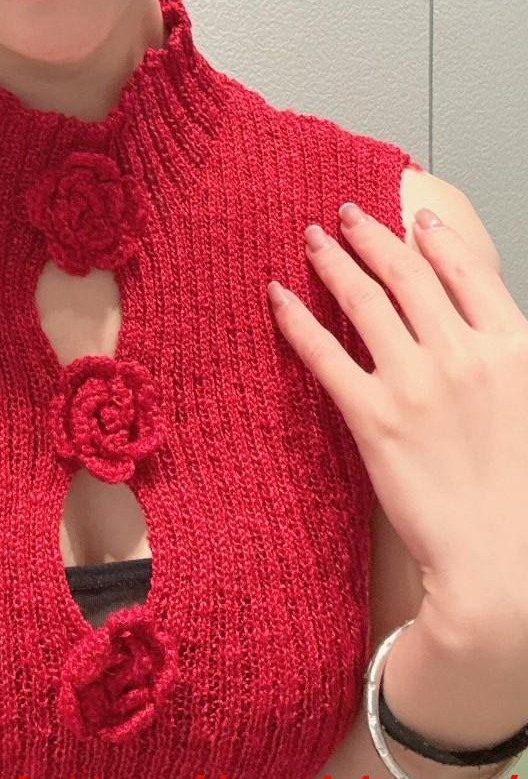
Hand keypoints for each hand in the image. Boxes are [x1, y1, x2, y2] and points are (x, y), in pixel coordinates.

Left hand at [267, 202, 527, 635]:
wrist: (506, 563)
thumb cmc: (525, 495)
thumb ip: (512, 360)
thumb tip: (491, 335)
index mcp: (513, 349)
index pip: (467, 272)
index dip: (436, 238)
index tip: (413, 216)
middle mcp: (463, 355)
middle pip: (408, 274)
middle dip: (373, 237)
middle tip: (347, 215)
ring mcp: (415, 383)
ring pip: (363, 301)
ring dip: (333, 262)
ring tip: (313, 241)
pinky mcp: (373, 418)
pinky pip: (324, 354)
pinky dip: (295, 319)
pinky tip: (276, 296)